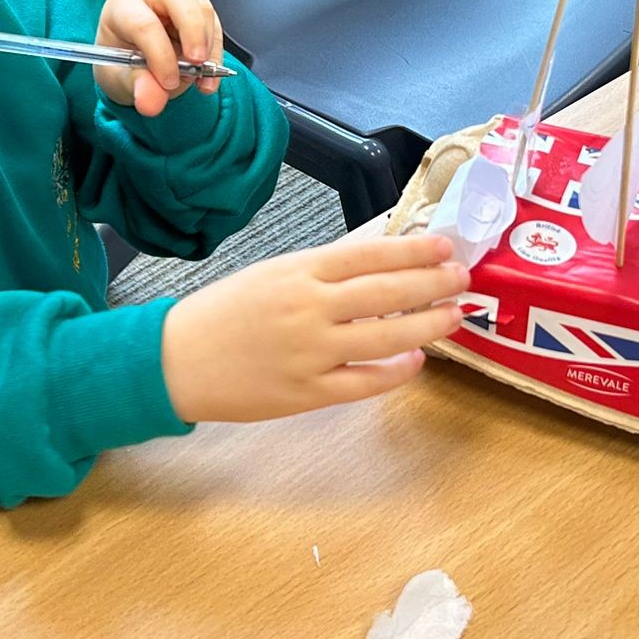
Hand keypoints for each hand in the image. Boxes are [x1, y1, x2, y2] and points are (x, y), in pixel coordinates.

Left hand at [95, 0, 223, 114]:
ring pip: (202, 10)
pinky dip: (216, 54)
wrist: (131, 62)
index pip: (144, 23)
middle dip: (192, 32)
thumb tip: (151, 102)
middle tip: (198, 64)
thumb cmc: (121, 62)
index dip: (160, 54)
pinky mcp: (198, 10)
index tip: (169, 82)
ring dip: (208, 47)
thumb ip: (136, 87)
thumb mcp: (120, 79)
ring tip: (201, 80)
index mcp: (122, 6)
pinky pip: (214, 26)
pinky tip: (207, 79)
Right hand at [160, 234, 467, 421]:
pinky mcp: (306, 392)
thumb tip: (380, 260)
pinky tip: (415, 362)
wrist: (176, 360)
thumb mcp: (270, 273)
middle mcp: (308, 308)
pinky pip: (363, 381)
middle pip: (386, 292)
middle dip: (432, 283)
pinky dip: (394, 372)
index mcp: (298, 272)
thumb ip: (322, 270)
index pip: (370, 253)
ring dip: (426, 325)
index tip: (444, 246)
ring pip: (384, 336)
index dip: (413, 249)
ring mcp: (309, 352)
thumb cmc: (223, 313)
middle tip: (463, 278)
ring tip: (453, 316)